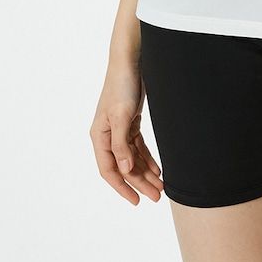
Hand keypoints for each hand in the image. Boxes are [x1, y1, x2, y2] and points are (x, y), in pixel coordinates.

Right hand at [90, 60, 163, 203]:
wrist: (130, 60)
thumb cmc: (122, 85)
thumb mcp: (121, 115)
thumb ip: (122, 144)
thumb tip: (124, 170)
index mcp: (99, 136)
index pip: (109, 170)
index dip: (122, 187)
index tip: (136, 201)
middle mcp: (107, 135)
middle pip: (124, 166)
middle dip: (140, 182)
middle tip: (158, 196)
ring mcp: (118, 129)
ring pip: (132, 158)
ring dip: (146, 172)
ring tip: (161, 186)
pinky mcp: (129, 121)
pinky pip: (138, 146)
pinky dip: (147, 158)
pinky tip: (158, 169)